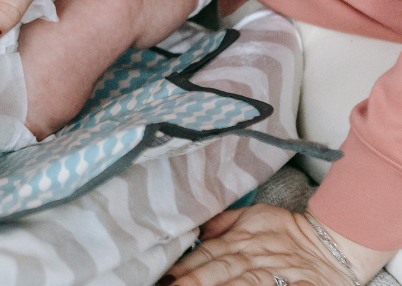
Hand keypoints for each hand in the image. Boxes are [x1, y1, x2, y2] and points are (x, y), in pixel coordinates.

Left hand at [162, 205, 377, 285]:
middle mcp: (251, 256)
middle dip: (192, 281)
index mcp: (239, 240)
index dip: (184, 265)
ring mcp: (271, 272)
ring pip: (239, 282)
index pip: (206, 253)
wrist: (330, 243)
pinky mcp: (293, 285)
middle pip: (217, 270)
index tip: (163, 276)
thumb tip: (197, 229)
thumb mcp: (252, 216)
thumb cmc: (286, 230)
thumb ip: (223, 223)